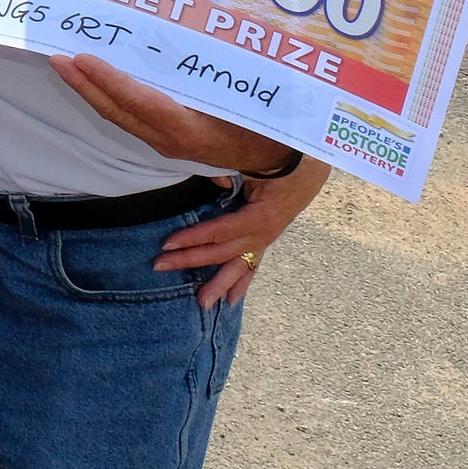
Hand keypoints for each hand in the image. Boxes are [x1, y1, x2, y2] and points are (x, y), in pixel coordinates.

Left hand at [47, 54, 302, 176]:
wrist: (281, 163)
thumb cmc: (269, 126)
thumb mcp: (249, 104)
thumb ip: (219, 82)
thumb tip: (193, 40)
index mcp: (190, 130)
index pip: (143, 103)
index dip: (110, 81)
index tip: (82, 58)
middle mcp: (171, 139)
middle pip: (119, 111)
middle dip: (85, 84)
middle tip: (56, 56)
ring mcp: (166, 142)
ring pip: (119, 115)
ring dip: (91, 90)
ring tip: (65, 63)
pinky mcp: (166, 139)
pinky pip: (130, 117)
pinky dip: (109, 96)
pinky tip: (95, 78)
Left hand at [155, 161, 324, 307]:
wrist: (307, 172)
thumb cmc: (277, 165)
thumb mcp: (253, 166)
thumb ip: (232, 173)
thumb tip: (217, 182)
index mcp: (259, 218)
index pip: (218, 232)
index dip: (192, 238)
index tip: (166, 244)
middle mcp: (262, 235)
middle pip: (222, 253)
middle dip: (190, 260)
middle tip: (160, 267)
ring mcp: (265, 241)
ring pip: (238, 268)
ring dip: (218, 285)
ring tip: (202, 303)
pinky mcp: (265, 242)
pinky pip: (252, 267)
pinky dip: (241, 283)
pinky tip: (232, 300)